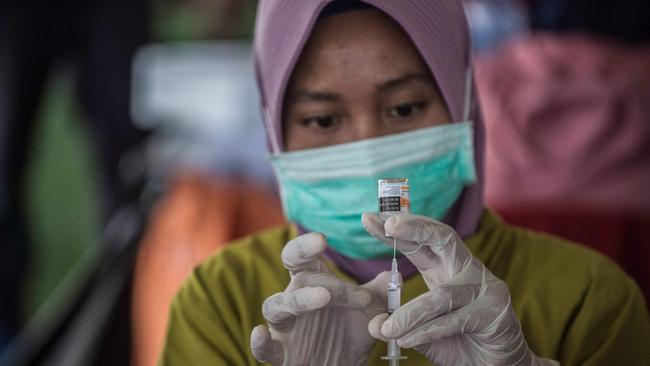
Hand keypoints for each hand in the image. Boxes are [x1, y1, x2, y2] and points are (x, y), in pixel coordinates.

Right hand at [250, 232, 389, 364]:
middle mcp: (293, 299)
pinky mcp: (279, 353)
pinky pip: (263, 347)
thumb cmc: (350, 335)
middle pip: (297, 278)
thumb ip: (379, 293)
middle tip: (356, 293)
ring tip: (323, 298)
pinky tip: (260, 333)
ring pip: (276, 305)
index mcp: (312, 283)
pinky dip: (259, 341)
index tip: (322, 240)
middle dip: (324, 281)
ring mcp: (284, 326)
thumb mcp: (370, 313)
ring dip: (298, 300)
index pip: (300, 257)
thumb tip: (393, 274)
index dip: (306, 246)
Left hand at [362, 213, 558, 365]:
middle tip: (389, 223)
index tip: (368, 218)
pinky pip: (454, 320)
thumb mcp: (423, 330)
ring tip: (386, 329)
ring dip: (409, 313)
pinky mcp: (494, 314)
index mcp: (448, 268)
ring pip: (442, 295)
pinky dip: (427, 331)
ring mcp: (485, 290)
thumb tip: (374, 325)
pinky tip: (406, 339)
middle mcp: (468, 271)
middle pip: (444, 238)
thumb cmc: (460, 343)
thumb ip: (401, 324)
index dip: (397, 229)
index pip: (421, 243)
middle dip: (415, 228)